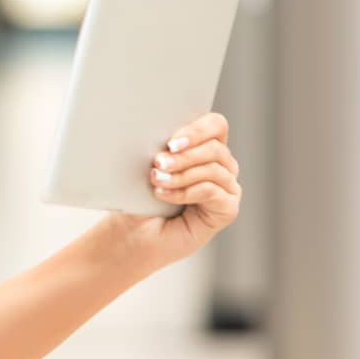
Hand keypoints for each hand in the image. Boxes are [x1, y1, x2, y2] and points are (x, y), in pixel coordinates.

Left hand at [101, 112, 242, 271]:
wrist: (132, 233)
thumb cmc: (138, 198)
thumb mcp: (144, 168)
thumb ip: (157, 149)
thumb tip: (153, 132)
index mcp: (203, 147)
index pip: (215, 125)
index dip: (196, 130)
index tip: (170, 142)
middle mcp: (221, 165)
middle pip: (215, 147)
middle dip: (184, 155)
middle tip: (158, 163)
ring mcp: (226, 188)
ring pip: (214, 169)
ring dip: (182, 174)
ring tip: (157, 180)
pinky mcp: (227, 209)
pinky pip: (213, 192)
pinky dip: (187, 192)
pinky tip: (164, 196)